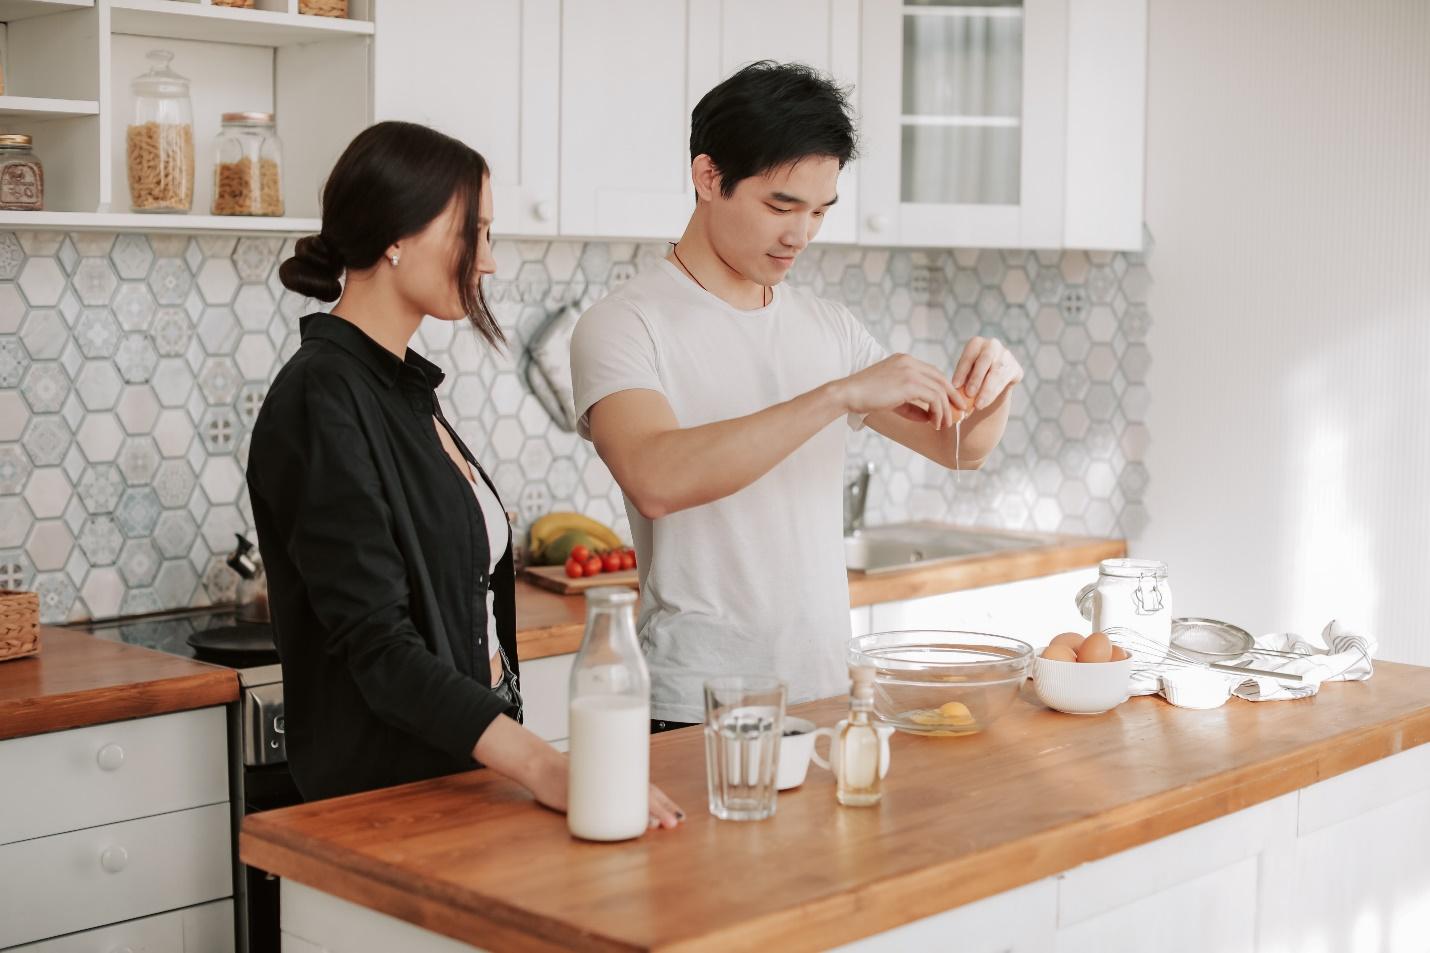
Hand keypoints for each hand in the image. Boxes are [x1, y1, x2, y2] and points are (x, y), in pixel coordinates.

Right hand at [535, 761, 683, 830]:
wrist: (539, 764)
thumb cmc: (567, 772)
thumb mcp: (594, 778)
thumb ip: (612, 789)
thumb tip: (635, 813)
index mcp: (616, 776)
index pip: (646, 789)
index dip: (664, 802)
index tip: (679, 816)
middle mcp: (610, 781)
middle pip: (642, 793)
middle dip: (661, 808)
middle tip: (676, 821)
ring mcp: (596, 790)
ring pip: (627, 799)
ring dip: (646, 812)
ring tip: (661, 823)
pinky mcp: (581, 800)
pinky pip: (601, 810)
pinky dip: (615, 818)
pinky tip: (624, 823)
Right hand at [837, 354, 967, 430]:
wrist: (848, 393)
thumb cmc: (865, 397)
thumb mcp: (892, 399)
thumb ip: (911, 405)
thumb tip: (928, 417)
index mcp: (905, 361)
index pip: (933, 373)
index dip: (945, 388)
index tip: (951, 402)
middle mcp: (910, 362)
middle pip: (941, 378)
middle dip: (953, 396)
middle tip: (960, 412)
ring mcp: (910, 371)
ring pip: (940, 390)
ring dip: (946, 409)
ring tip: (945, 424)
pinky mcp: (909, 383)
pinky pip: (934, 398)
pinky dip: (938, 411)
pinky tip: (935, 422)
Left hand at [951, 337, 1022, 410]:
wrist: (993, 381)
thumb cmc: (972, 377)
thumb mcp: (965, 375)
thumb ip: (961, 381)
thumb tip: (953, 393)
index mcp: (976, 343)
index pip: (968, 356)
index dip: (962, 371)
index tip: (955, 386)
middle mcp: (992, 345)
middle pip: (984, 361)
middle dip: (976, 378)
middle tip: (969, 394)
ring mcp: (1006, 355)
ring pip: (997, 373)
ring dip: (987, 390)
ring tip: (978, 405)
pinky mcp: (1016, 368)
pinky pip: (1005, 381)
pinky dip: (994, 393)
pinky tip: (986, 402)